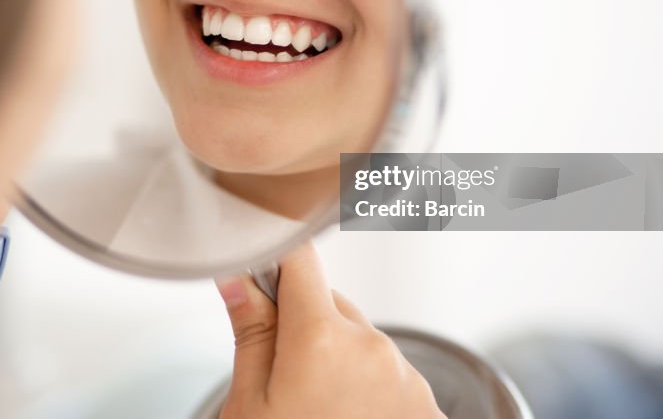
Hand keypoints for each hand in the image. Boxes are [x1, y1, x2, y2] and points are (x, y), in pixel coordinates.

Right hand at [215, 243, 445, 418]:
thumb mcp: (250, 405)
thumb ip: (250, 332)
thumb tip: (237, 276)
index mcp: (319, 337)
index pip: (299, 259)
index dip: (275, 259)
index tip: (259, 272)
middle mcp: (371, 346)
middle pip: (329, 303)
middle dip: (302, 322)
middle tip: (279, 375)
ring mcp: (405, 376)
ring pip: (359, 339)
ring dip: (336, 356)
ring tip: (315, 411)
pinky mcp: (426, 405)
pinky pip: (388, 372)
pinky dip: (366, 386)